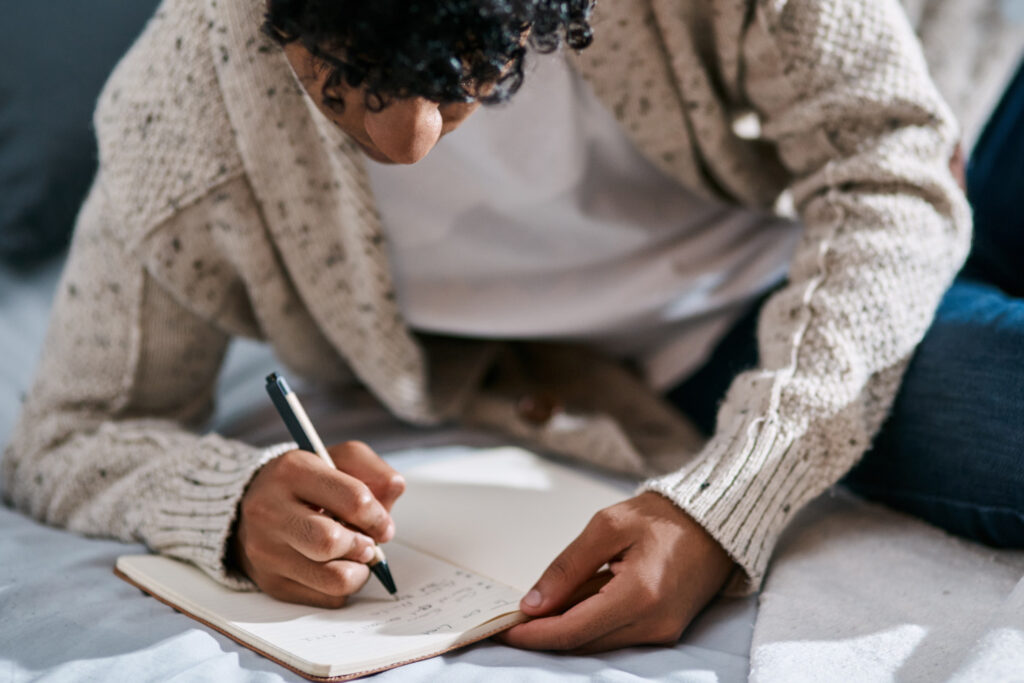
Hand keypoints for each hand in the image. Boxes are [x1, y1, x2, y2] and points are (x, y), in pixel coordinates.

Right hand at [231, 441, 404, 606]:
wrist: (254, 506)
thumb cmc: (307, 483)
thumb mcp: (338, 459)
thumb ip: (372, 469)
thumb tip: (395, 488)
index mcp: (293, 471)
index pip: (353, 499)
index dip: (378, 516)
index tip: (383, 524)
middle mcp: (270, 510)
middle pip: (332, 542)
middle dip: (364, 546)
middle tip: (368, 543)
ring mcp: (266, 550)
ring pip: (333, 579)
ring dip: (358, 571)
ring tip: (356, 557)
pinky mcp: (271, 582)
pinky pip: (326, 599)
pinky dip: (343, 587)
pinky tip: (336, 567)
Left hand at [498, 491, 734, 652]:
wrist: (713, 525)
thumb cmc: (662, 517)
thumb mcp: (607, 527)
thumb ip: (568, 567)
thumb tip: (533, 603)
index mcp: (640, 594)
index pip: (574, 630)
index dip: (534, 634)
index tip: (504, 628)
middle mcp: (654, 624)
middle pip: (583, 644)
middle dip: (544, 635)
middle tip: (511, 622)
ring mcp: (662, 632)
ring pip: (598, 643)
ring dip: (565, 630)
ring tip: (540, 607)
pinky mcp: (664, 632)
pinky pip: (616, 636)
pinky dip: (589, 624)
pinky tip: (573, 604)